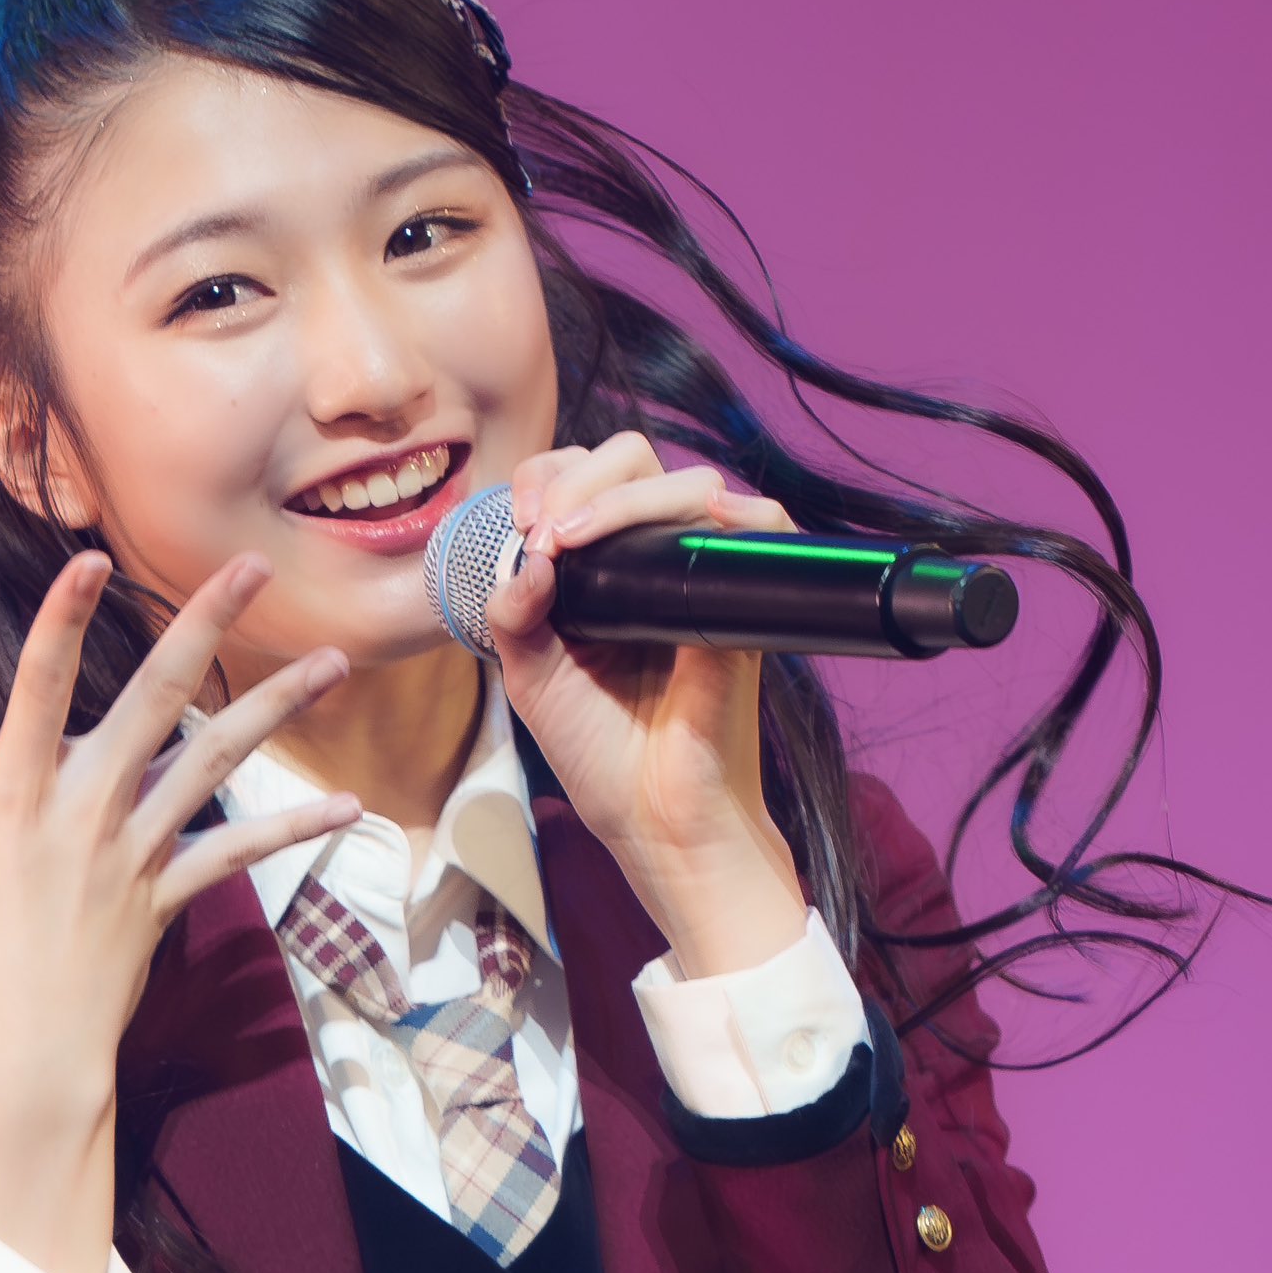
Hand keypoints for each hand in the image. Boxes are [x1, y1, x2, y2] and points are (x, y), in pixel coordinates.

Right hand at [0, 553, 356, 1272]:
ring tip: (333, 659)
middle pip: (156, 700)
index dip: (64, 622)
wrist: (21, 1064)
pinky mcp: (167, 897)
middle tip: (247, 562)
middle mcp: (86, 809)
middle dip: (203, 626)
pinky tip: (347, 807)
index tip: (92, 559)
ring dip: (277, 707)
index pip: (37, 688)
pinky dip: (292, 830)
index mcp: (16, 795)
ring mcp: (135, 851)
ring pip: (216, 761)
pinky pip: (239, 853)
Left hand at [484, 432, 810, 981]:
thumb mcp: (532, 674)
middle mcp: (658, 559)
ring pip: (691, 481)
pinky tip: (662, 528)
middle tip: (544, 530)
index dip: (549, 478)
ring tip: (569, 539)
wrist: (651, 814)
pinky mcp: (747, 597)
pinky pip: (756, 523)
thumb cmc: (599, 750)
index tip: (519, 524)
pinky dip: (717, 510)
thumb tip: (524, 555)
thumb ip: (514, 612)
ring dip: (624, 493)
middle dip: (581, 475)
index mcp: (607, 568)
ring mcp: (705, 573)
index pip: (586, 478)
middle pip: (636, 458)